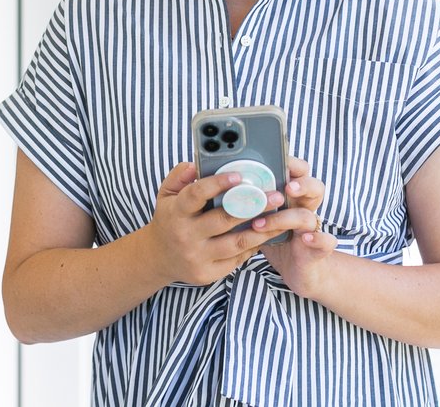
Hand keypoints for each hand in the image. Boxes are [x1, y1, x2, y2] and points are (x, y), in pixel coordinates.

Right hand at [141, 162, 289, 285]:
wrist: (158, 258)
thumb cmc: (169, 219)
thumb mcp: (166, 194)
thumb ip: (179, 177)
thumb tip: (195, 164)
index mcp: (177, 212)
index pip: (197, 195)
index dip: (217, 184)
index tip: (239, 175)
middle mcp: (186, 235)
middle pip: (224, 219)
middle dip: (253, 206)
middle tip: (275, 195)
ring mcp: (197, 256)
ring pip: (236, 242)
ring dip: (262, 229)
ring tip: (281, 217)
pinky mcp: (207, 273)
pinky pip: (236, 258)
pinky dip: (254, 246)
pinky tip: (267, 234)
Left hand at [259, 157, 337, 298]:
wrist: (299, 271)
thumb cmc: (275, 239)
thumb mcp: (260, 216)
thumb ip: (247, 200)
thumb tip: (216, 181)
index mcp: (291, 196)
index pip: (299, 172)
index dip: (292, 164)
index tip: (278, 159)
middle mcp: (305, 208)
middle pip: (314, 187)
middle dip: (301, 184)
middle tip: (287, 187)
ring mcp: (313, 228)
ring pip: (309, 216)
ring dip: (286, 218)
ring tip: (261, 224)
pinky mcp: (318, 250)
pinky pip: (326, 241)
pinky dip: (318, 239)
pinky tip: (305, 239)